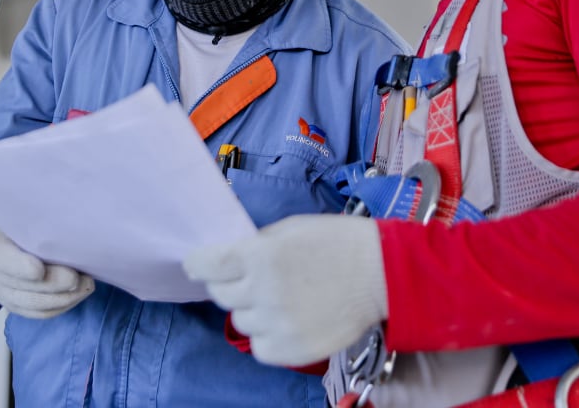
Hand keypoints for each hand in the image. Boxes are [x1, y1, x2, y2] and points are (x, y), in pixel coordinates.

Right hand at [0, 223, 93, 318]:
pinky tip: (79, 293)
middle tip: (80, 277)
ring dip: (65, 298)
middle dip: (55, 285)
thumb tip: (67, 218)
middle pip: (24, 288)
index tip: (39, 269)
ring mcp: (2, 295)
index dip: (20, 268)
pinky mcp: (15, 307)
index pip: (2, 261)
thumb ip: (36, 220)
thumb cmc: (14, 222)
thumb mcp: (19, 214)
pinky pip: (40, 314)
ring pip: (35, 305)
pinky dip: (63, 306)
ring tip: (87, 285)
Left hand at [183, 214, 386, 366]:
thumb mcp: (288, 229)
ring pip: (240, 322)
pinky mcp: (295, 349)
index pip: (206, 265)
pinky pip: (260, 348)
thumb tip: (228, 260)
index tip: (196, 265)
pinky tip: (282, 321)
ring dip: (249, 310)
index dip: (197, 264)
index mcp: (259, 256)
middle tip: (244, 280)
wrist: (383, 273)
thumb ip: (254, 246)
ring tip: (274, 299)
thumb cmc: (337, 242)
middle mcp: (264, 291)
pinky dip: (265, 337)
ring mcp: (279, 323)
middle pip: (221, 295)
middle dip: (227, 285)